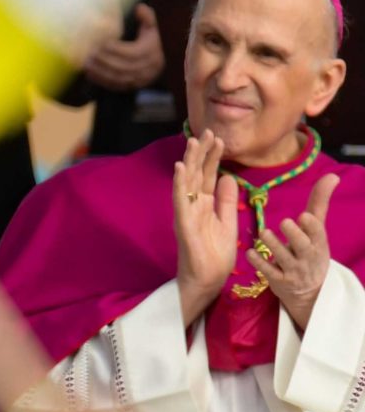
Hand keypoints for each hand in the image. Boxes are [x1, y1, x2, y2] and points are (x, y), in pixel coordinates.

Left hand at [83, 3, 164, 91]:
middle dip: (104, 61)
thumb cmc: (151, 39)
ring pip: (118, 78)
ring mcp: (141, 79)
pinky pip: (116, 86)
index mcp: (151, 52)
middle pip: (122, 67)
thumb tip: (139, 8)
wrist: (160, 59)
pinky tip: (89, 73)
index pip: (131, 53)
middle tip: (88, 54)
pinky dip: (102, 80)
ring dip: (100, 72)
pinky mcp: (133, 86)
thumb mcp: (151, 26)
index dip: (114, 49)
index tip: (99, 43)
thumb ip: (147, 16)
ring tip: (86, 63)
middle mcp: (148, 68)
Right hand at [173, 131, 238, 324]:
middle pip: (197, 173)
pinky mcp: (184, 224)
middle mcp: (193, 205)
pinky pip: (181, 200)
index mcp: (205, 204)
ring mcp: (187, 213)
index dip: (213, 157)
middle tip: (208, 131)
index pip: (208, 175)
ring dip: (191, 161)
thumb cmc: (216, 255)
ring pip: (188, 182)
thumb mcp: (228, 223)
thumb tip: (229, 177)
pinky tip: (182, 168)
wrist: (208, 280)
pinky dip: (181, 184)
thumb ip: (227, 201)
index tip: (218, 139)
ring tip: (194, 142)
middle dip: (202, 152)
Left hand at [258, 171, 337, 331]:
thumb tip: (332, 175)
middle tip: (284, 222)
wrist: (309, 290)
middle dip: (295, 235)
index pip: (318, 234)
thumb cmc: (310, 250)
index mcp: (318, 243)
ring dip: (274, 246)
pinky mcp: (280, 282)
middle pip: (303, 247)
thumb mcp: (316, 228)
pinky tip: (249, 252)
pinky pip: (269, 272)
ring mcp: (294, 271)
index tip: (304, 216)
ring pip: (284, 259)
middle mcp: (308, 257)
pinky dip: (259, 263)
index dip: (312, 227)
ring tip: (265, 233)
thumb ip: (319, 202)